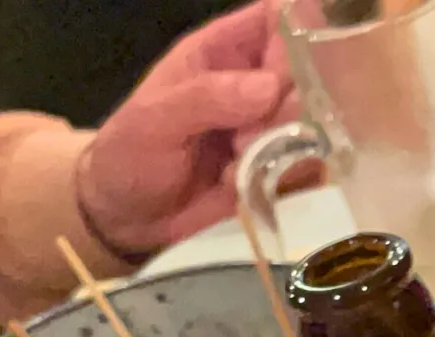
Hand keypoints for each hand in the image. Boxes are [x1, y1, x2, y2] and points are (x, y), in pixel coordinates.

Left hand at [77, 0, 295, 255]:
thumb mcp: (154, 119)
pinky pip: (303, 169)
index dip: (292, 33)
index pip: (275, 19)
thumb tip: (269, 87)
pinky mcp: (272, 172)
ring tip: (240, 162)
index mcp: (221, 52)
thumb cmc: (128, 154)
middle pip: (305, 74)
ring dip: (284, 146)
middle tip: (253, 134)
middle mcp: (252, 86)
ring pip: (311, 123)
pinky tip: (242, 188)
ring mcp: (265, 130)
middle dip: (289, 105)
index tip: (284, 72)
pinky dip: (282, 180)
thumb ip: (206, 97)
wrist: (124, 218)